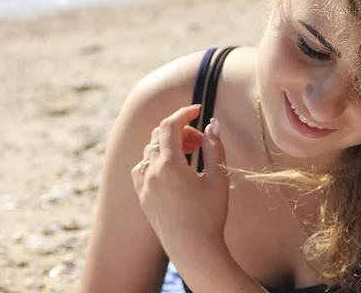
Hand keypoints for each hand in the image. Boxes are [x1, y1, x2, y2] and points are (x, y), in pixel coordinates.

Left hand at [131, 105, 229, 263]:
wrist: (194, 250)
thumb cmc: (210, 215)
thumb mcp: (218, 178)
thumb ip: (214, 147)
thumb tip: (212, 123)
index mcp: (169, 165)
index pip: (170, 125)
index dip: (184, 113)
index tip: (198, 110)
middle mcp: (151, 172)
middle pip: (159, 135)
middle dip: (180, 130)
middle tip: (199, 141)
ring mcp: (143, 185)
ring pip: (149, 150)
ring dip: (168, 145)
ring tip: (189, 156)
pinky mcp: (141, 197)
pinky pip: (141, 168)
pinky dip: (154, 161)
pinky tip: (170, 171)